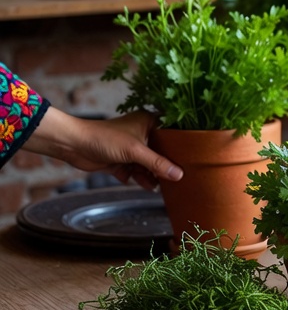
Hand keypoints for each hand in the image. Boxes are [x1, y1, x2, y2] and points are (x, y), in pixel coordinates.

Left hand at [26, 108, 182, 189]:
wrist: (73, 145)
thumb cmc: (105, 138)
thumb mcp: (135, 150)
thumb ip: (157, 163)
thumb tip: (179, 175)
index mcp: (149, 122)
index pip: (171, 133)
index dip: (181, 146)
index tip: (193, 158)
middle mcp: (142, 133)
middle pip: (160, 152)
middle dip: (166, 165)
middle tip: (179, 177)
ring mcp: (131, 148)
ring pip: (147, 164)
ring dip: (152, 175)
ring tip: (161, 187)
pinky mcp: (121, 160)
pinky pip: (135, 171)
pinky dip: (139, 178)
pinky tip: (145, 185)